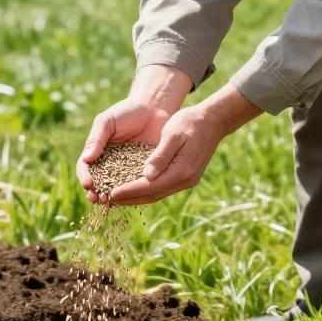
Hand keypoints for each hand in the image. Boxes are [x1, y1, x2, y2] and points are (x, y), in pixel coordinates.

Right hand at [76, 99, 170, 203]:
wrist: (154, 108)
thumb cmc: (127, 112)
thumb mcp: (107, 121)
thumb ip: (96, 139)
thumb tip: (86, 159)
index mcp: (97, 152)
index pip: (86, 168)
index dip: (85, 177)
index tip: (88, 184)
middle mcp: (110, 163)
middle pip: (99, 182)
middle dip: (96, 192)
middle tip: (98, 198)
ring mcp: (127, 169)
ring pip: (117, 187)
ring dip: (112, 196)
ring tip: (111, 201)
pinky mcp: (143, 171)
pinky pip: (136, 184)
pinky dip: (132, 192)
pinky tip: (131, 197)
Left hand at [107, 104, 224, 205]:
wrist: (212, 121)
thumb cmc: (190, 122)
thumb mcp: (173, 135)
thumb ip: (160, 156)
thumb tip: (146, 176)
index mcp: (181, 171)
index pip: (150, 187)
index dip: (130, 191)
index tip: (111, 194)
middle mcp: (185, 180)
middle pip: (152, 195)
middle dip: (130, 198)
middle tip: (108, 199)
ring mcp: (187, 180)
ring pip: (157, 194)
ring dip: (137, 197)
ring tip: (117, 197)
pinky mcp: (186, 177)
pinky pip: (162, 187)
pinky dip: (147, 190)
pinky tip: (134, 187)